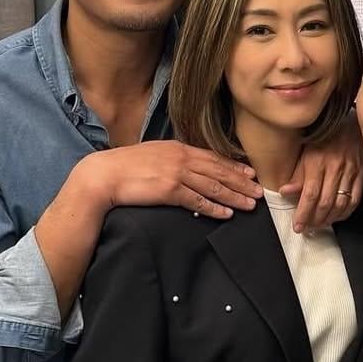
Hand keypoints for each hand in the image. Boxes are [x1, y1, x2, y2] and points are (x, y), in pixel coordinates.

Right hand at [79, 141, 261, 219]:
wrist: (103, 175)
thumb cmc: (125, 167)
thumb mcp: (153, 155)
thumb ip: (173, 159)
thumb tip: (187, 168)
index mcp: (178, 148)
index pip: (213, 158)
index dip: (234, 167)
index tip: (250, 174)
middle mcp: (181, 158)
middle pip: (219, 172)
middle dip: (242, 183)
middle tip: (259, 192)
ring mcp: (176, 173)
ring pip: (213, 186)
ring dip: (234, 196)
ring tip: (250, 205)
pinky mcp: (169, 190)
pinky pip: (198, 201)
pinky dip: (214, 208)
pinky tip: (227, 214)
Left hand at [280, 113, 362, 230]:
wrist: (351, 125)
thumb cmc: (325, 139)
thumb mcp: (306, 153)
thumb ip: (297, 175)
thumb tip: (285, 192)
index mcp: (317, 162)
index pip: (309, 194)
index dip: (303, 214)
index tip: (298, 226)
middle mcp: (334, 168)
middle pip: (325, 202)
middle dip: (315, 220)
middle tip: (307, 229)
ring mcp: (350, 172)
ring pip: (340, 204)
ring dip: (329, 219)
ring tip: (319, 226)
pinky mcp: (361, 175)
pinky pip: (354, 200)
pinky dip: (345, 213)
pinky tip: (336, 217)